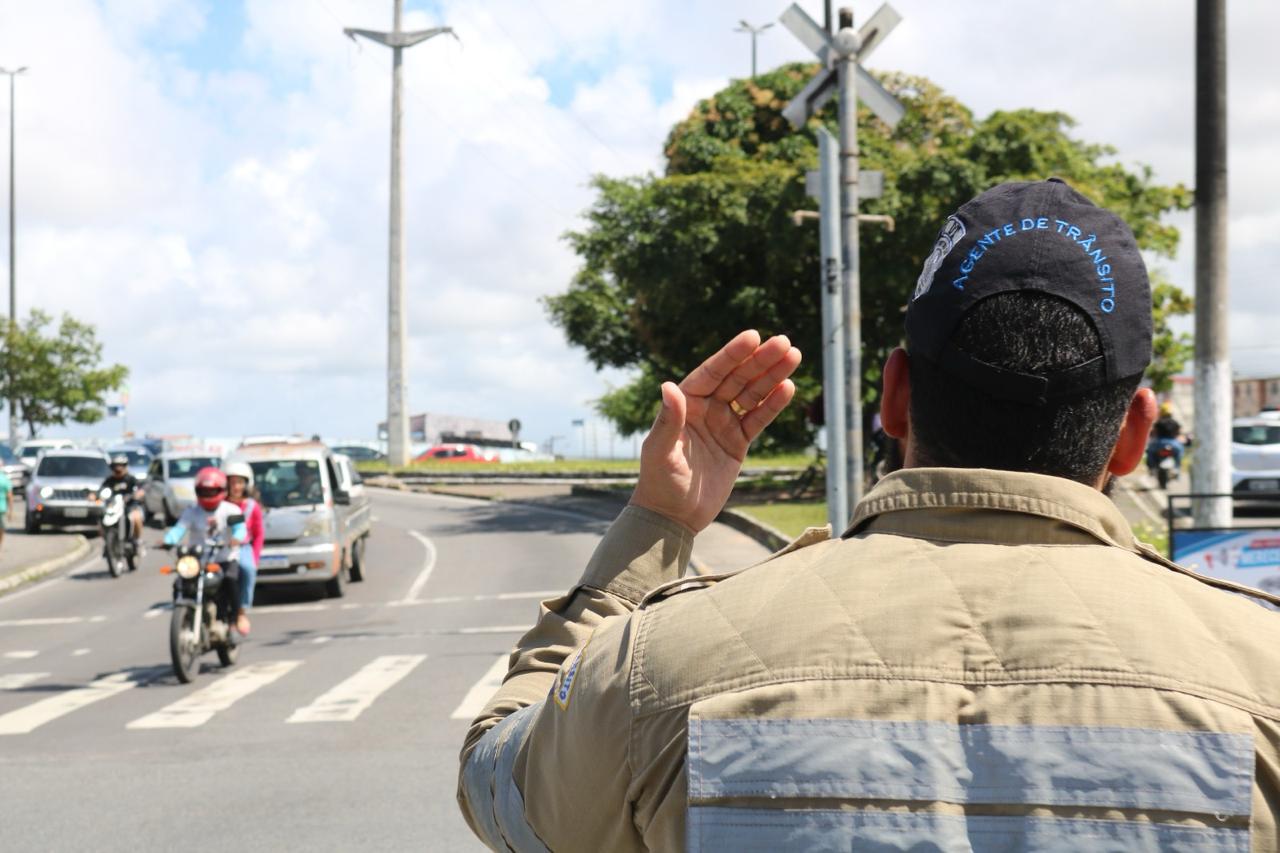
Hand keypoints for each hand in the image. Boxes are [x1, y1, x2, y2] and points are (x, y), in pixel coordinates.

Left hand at [630, 330, 800, 532]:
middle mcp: (704, 409)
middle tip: (785, 342)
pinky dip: (773, 405)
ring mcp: (723, 424)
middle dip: (760, 360)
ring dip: (772, 376)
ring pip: (752, 395)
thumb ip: (669, 421)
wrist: (673, 516)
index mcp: (685, 403)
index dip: (732, 355)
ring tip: (794, 356)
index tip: (753, 336)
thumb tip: (669, 386)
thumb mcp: (661, 451)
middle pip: (737, 378)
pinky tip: (789, 388)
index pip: (712, 372)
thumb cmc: (659, 482)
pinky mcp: (737, 443)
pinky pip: (758, 419)